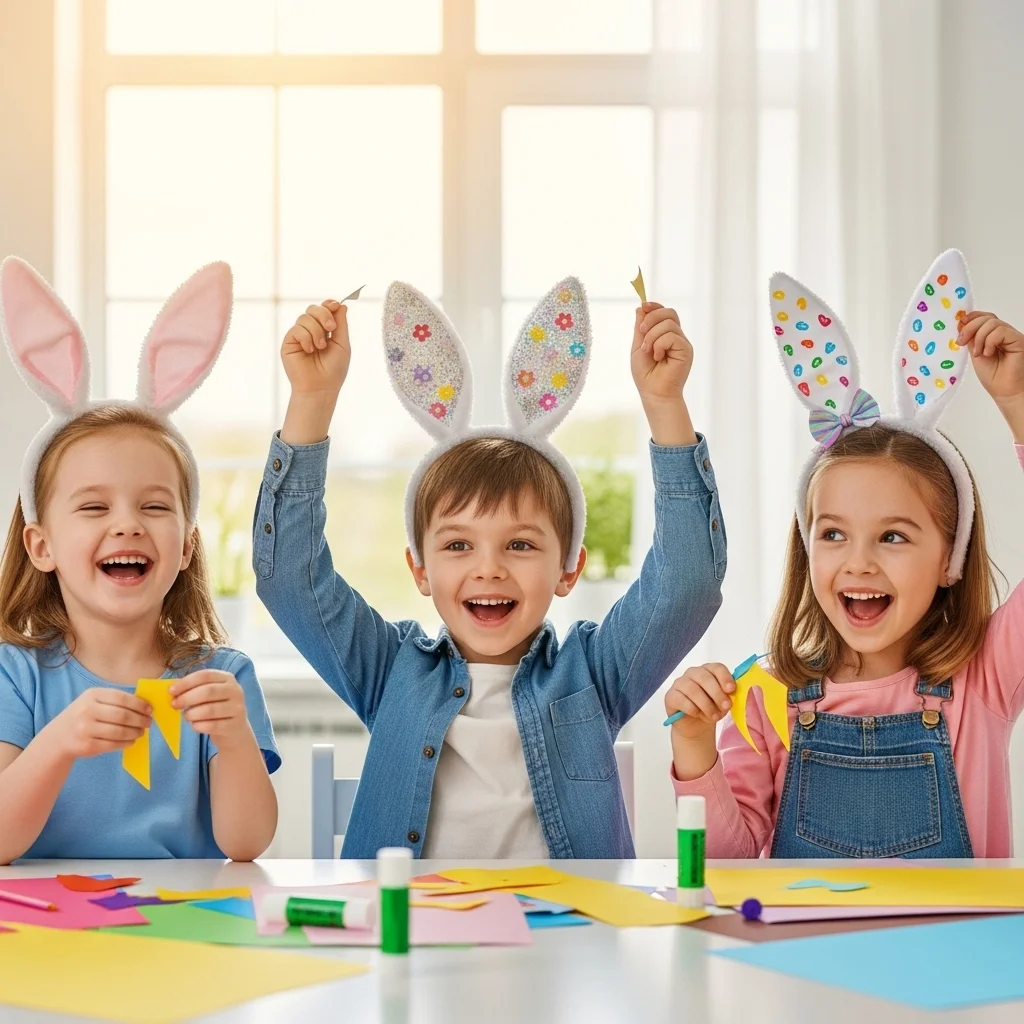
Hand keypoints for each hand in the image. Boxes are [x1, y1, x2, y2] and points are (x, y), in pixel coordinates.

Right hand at [46, 688, 151, 759]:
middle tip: (148, 722)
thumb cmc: (83, 716)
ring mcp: (85, 729)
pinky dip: (126, 742)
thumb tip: (145, 706)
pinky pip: (113, 744)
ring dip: (135, 732)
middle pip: (122, 715)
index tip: (150, 709)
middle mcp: (86, 711)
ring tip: (141, 732)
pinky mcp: (87, 746)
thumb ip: (115, 701)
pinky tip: (131, 741)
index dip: (139, 704)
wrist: (58, 738)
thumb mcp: (94, 702)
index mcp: (91, 695)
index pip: (121, 698)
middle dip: (140, 719)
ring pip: (119, 731)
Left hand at [171, 670, 252, 750]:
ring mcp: (238, 708)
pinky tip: (194, 725)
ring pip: (210, 710)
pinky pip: (213, 725)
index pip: (205, 675)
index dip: (186, 682)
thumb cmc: (216, 707)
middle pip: (208, 691)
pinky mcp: (235, 725)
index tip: (171, 691)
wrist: (235, 729)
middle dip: (187, 698)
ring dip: (192, 713)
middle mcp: (235, 691)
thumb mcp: (210, 694)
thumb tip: (173, 691)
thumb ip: (194, 689)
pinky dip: (199, 726)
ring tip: (186, 716)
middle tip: (175, 704)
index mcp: (227, 678)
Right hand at [281, 299, 351, 398]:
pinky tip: (309, 350)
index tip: (336, 305)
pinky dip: (306, 338)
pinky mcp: (289, 342)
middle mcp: (311, 331)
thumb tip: (342, 304)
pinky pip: (296, 329)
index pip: (325, 309)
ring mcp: (299, 336)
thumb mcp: (342, 344)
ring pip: (305, 317)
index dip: (329, 304)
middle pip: (313, 308)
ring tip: (320, 347)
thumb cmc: (334, 369)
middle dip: (323, 314)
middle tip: (331, 328)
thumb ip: (341, 324)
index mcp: (325, 331)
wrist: (321, 387)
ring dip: (316, 331)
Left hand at [631, 302, 693, 400]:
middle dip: (651, 318)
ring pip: (668, 324)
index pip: (664, 312)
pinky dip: (659, 344)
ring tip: (649, 352)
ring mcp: (682, 343)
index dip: (655, 306)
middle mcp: (676, 337)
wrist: (653, 393)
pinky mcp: (687, 350)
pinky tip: (658, 357)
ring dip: (652, 336)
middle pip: (669, 313)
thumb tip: (641, 307)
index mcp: (665, 335)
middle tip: (641, 332)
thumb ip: (640, 328)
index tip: (643, 306)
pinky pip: (671, 336)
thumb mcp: (638, 347)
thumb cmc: (646, 374)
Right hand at [665, 663, 735, 740]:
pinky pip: (681, 700)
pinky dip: (692, 709)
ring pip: (693, 689)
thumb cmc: (711, 710)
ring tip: (713, 717)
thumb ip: (728, 696)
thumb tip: (731, 694)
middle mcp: (693, 673)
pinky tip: (697, 715)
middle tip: (725, 707)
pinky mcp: (670, 696)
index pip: (717, 668)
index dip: (725, 678)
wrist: (696, 727)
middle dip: (717, 693)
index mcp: (708, 671)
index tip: (731, 690)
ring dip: (706, 705)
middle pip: (705, 677)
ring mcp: (680, 683)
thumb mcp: (723, 704)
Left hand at [957, 311, 1023, 440]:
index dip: (971, 318)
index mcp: (993, 335)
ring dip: (979, 337)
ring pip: (992, 322)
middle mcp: (1004, 333)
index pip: (984, 317)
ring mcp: (1011, 336)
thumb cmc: (993, 376)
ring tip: (979, 354)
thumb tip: (962, 325)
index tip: (959, 325)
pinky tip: (988, 353)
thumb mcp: (975, 354)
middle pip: (987, 318)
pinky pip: (1000, 331)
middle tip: (962, 342)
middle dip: (970, 327)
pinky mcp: (1018, 340)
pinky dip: (990, 341)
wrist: (1006, 391)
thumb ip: (972, 340)